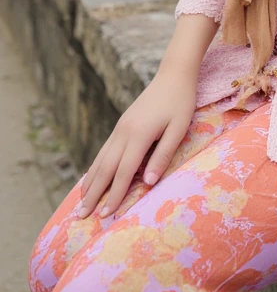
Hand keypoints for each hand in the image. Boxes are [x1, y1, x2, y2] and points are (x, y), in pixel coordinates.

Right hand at [78, 68, 196, 219]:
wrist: (173, 75)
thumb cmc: (180, 103)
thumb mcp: (178, 129)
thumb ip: (163, 155)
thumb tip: (148, 183)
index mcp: (138, 135)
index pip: (124, 172)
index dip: (114, 195)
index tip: (105, 216)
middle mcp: (124, 132)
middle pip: (105, 168)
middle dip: (93, 194)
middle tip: (82, 216)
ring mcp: (120, 128)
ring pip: (100, 159)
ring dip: (90, 182)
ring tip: (81, 202)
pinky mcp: (121, 125)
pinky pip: (104, 150)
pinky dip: (95, 167)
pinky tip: (91, 177)